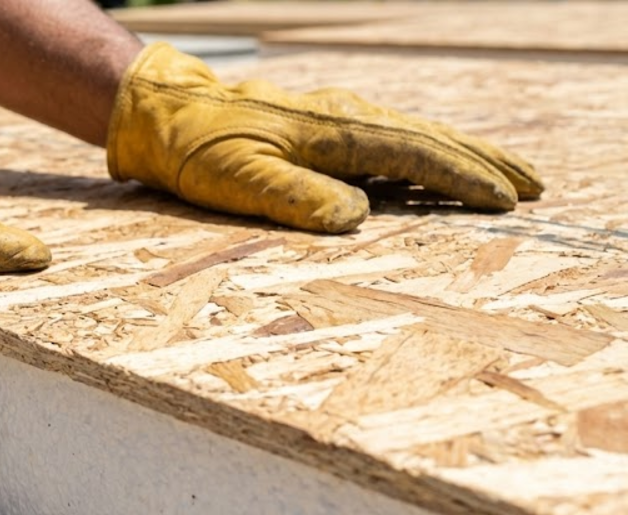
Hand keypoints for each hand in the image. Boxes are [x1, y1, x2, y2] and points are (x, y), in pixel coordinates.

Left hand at [106, 43, 543, 232]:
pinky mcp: (323, 126)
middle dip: (484, 162)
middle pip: (430, 137)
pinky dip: (428, 153)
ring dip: (465, 155)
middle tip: (534, 187)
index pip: (413, 155)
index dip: (461, 179)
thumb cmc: (197, 149)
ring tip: (507, 177)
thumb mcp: (237, 179)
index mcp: (332, 131)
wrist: (164, 112)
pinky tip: (437, 170)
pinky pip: (392, 139)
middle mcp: (344, 117)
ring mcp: (336, 118)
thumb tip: (357, 217)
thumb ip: (295, 197)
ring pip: (416, 134)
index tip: (504, 202)